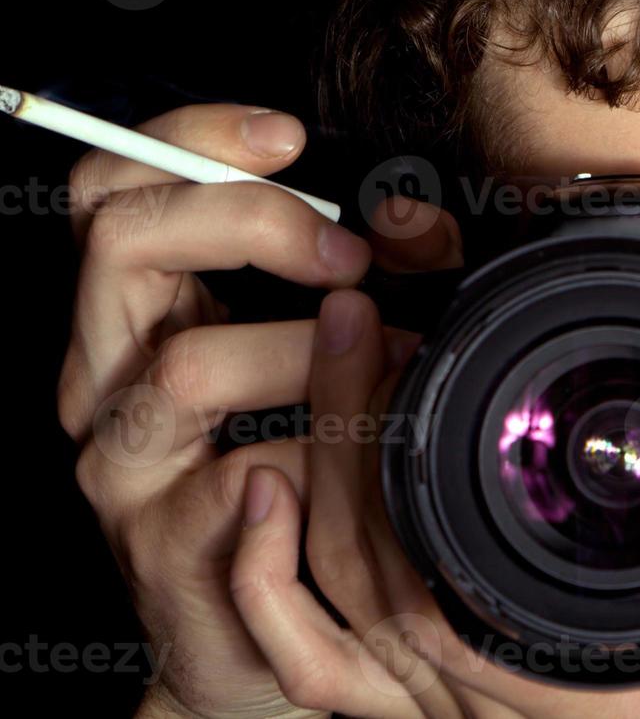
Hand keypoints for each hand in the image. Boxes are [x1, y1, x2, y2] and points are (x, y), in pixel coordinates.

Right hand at [57, 104, 374, 717]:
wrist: (255, 627)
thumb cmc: (301, 468)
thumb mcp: (333, 348)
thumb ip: (375, 273)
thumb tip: (411, 217)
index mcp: (139, 309)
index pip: (115, 187)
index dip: (189, 138)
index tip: (288, 136)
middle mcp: (104, 371)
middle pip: (123, 240)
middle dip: (250, 223)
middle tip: (345, 254)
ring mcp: (120, 456)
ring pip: (186, 364)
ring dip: (308, 355)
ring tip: (385, 364)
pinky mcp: (158, 536)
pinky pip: (238, 477)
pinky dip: (319, 457)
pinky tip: (355, 459)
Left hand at [229, 283, 639, 718]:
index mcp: (577, 659)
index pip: (426, 553)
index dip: (379, 431)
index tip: (386, 325)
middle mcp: (504, 687)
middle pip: (351, 556)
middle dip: (334, 416)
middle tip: (349, 313)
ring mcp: (478, 697)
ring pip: (329, 601)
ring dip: (307, 475)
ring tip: (335, 358)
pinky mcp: (478, 690)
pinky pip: (330, 664)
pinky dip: (273, 589)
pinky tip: (275, 502)